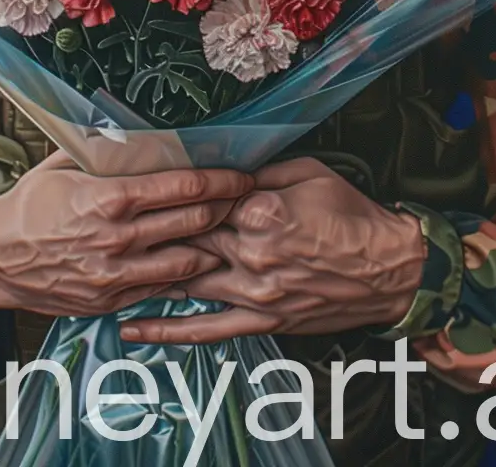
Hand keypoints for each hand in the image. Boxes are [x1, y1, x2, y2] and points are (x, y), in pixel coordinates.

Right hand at [0, 156, 252, 339]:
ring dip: (214, 247)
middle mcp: (120, 238)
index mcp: (110, 198)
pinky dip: (185, 277)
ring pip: (188, 262)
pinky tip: (197, 264)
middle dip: (227, 210)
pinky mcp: (114, 301)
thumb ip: (99, 150)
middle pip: (193, 223)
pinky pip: (162, 289)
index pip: (182, 187)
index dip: (220, 181)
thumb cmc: (28, 206)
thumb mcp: (61, 166)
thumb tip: (131, 129)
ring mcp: (118, 275)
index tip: (243, 175)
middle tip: (249, 201)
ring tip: (231, 235)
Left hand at [121, 157, 427, 343]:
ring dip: (148, 274)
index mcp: (258, 209)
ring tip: (104, 269)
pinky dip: (169, 330)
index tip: (137, 185)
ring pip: (188, 280)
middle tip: (107, 224)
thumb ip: (257, 170)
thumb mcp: (305, 171)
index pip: (199, 198)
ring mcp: (256, 291)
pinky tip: (134, 328)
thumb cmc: (351, 213)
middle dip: (151, 230)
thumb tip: (218, 165)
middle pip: (187, 237)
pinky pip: (208, 329)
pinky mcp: (263, 320)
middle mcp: (251, 251)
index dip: (170, 192)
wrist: (391, 269)